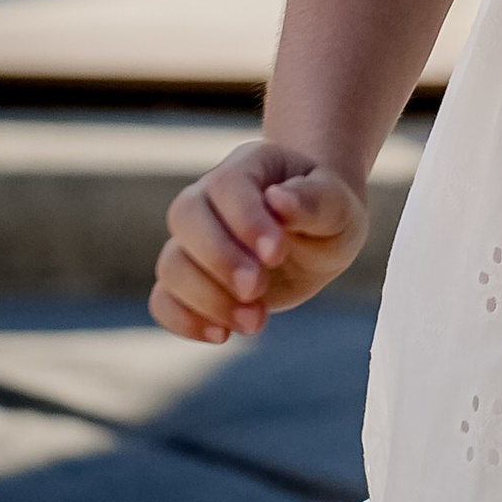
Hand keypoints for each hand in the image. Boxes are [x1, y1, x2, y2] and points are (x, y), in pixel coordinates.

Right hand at [150, 138, 367, 343]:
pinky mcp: (190, 281)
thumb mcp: (338, 206)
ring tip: (256, 321)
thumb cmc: (329, 214)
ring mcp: (194, 240)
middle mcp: (211, 197)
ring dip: (208, 299)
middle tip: (257, 290)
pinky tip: (222, 335)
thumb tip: (278, 199)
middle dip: (219, 260)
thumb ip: (315, 200)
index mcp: (249, 166)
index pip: (228, 185)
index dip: (245, 221)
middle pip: (185, 216)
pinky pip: (162, 300)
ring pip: (171, 263)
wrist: (319, 239)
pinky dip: (184, 320)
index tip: (277, 255)